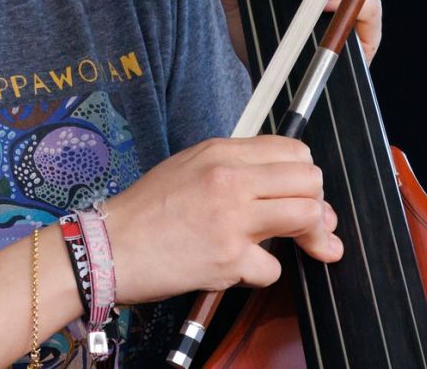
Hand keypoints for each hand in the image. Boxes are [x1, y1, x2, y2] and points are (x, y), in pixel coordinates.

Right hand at [100, 135, 342, 301]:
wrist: (109, 246)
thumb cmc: (146, 210)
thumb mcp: (189, 167)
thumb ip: (235, 169)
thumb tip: (283, 187)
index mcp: (220, 152)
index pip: (293, 151)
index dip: (305, 177)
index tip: (301, 196)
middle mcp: (230, 179)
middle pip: (310, 181)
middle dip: (317, 207)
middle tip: (309, 227)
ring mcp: (232, 218)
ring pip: (307, 217)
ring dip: (307, 238)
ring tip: (293, 247)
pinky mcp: (229, 258)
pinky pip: (273, 268)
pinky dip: (259, 274)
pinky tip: (237, 270)